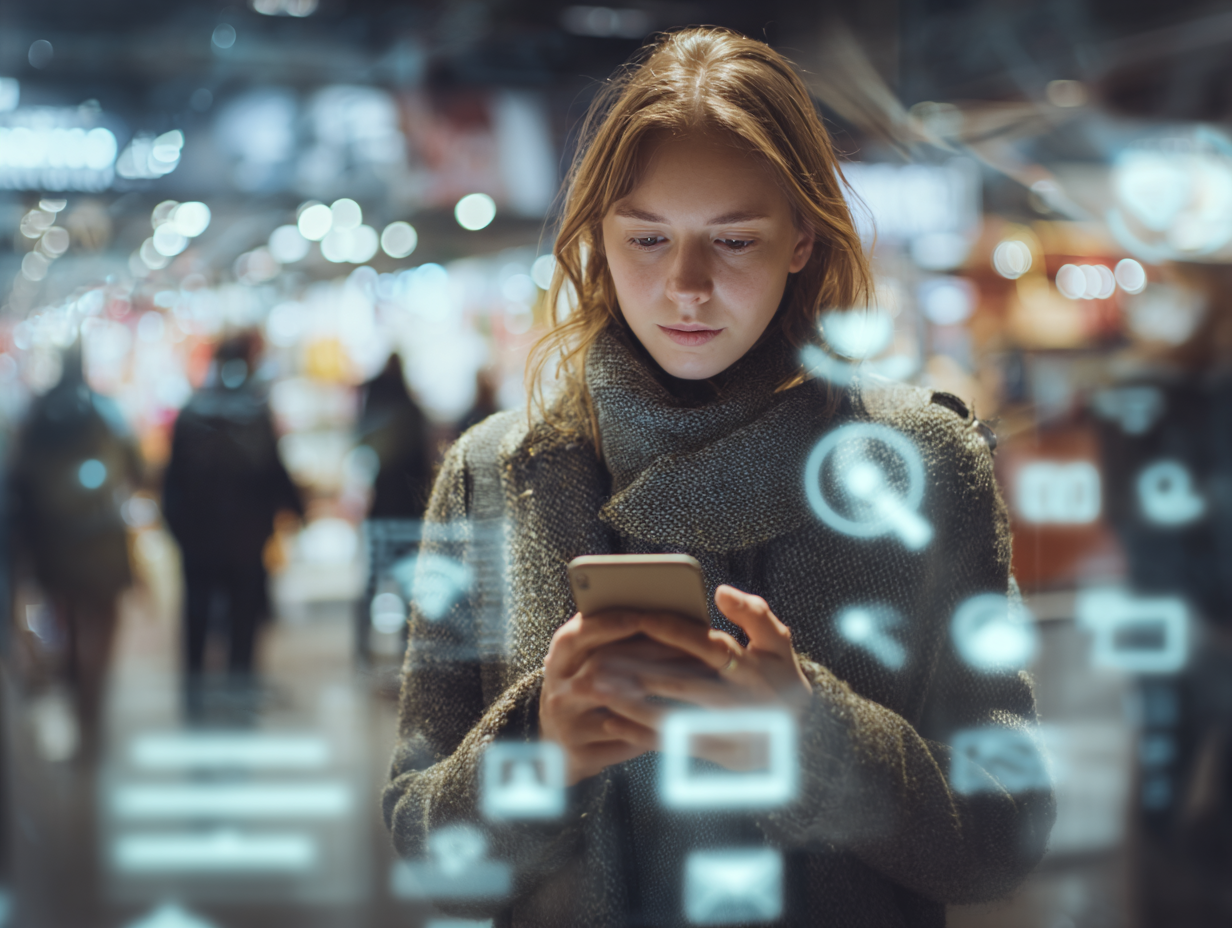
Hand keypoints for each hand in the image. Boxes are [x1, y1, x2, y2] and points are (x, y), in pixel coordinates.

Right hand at [539, 611, 678, 785]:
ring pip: (614, 707)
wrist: (560, 743)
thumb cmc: (584, 690)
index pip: (575, 636)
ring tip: (687, 680)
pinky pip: (622, 743)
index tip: (642, 616)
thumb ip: (605, 638)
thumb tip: (652, 608)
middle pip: (599, 667)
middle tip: (684, 647)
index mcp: (558, 661)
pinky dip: (649, 731)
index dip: (607, 624)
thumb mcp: (583, 661)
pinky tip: (675, 722)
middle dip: (644, 654)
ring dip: (654, 694)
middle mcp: (556, 691)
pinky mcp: (581, 755)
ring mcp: (566, 726)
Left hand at [590, 585, 813, 769]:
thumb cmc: (778, 676)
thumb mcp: (779, 643)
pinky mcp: (720, 755)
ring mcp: (729, 731)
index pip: (708, 644)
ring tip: (599, 689)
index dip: (674, 630)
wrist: (802, 736)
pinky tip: (613, 723)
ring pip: (675, 716)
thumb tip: (721, 592)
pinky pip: (675, 745)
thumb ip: (755, 614)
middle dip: (640, 670)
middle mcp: (741, 700)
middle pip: (683, 682)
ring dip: (633, 704)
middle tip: (600, 658)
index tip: (638, 617)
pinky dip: (643, 735)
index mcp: (752, 667)